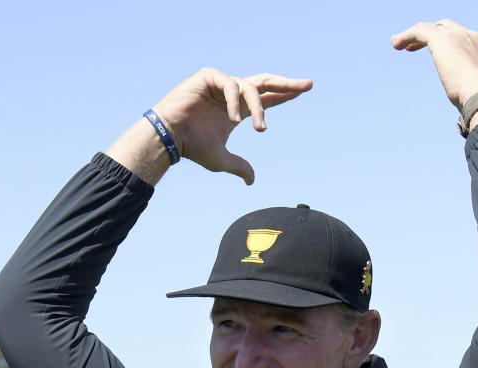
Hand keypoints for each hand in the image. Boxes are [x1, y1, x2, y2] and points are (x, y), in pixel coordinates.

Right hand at [153, 69, 311, 184]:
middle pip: (265, 83)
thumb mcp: (221, 160)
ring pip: (249, 88)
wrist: (169, 139)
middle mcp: (231, 93)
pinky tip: (234, 119)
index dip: (284, 95)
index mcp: (236, 108)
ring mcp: (220, 82)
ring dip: (258, 108)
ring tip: (259, 129)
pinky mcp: (208, 76)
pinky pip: (230, 85)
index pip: (266, 97)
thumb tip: (252, 181)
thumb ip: (239, 166)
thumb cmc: (192, 147)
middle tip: (307, 86)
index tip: (303, 91)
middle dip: (287, 84)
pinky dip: (234, 102)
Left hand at [391, 19, 477, 108]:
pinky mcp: (443, 40)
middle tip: (413, 47)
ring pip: (432, 27)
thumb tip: (466, 103)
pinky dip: (407, 35)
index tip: (436, 55)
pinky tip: (395, 43)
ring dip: (414, 34)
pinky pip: (420, 31)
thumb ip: (471, 88)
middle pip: (447, 27)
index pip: (463, 39)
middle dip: (430, 34)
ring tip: (398, 43)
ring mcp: (459, 36)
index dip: (447, 43)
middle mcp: (473, 38)